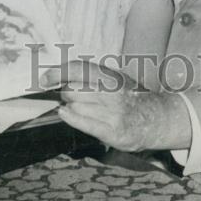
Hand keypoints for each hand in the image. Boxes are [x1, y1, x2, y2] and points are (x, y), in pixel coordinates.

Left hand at [40, 60, 191, 152]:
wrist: (156, 118)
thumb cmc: (131, 98)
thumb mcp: (114, 80)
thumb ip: (91, 78)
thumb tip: (61, 77)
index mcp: (110, 76)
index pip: (77, 69)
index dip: (56, 73)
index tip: (44, 79)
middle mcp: (111, 92)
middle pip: (71, 90)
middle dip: (65, 94)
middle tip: (70, 96)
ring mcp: (112, 112)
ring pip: (75, 107)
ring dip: (71, 108)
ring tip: (82, 108)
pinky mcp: (113, 131)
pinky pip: (83, 123)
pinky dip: (71, 118)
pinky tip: (65, 114)